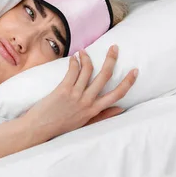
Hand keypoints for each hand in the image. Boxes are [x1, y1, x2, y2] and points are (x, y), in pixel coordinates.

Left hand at [23, 45, 137, 138]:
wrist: (40, 128)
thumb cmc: (62, 126)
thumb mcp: (86, 123)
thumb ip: (103, 115)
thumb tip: (121, 109)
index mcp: (95, 110)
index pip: (117, 94)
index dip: (128, 82)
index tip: (135, 71)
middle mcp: (87, 102)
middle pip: (105, 76)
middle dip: (111, 59)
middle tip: (114, 47)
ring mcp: (76, 95)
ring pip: (88, 70)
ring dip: (87, 57)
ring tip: (84, 52)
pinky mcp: (63, 89)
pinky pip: (73, 71)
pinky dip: (75, 62)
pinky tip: (74, 58)